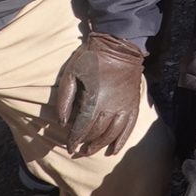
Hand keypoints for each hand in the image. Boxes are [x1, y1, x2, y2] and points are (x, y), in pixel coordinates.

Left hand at [43, 30, 147, 157]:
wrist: (120, 45)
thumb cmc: (91, 58)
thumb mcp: (71, 73)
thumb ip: (64, 99)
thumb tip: (62, 122)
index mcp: (94, 99)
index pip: (82, 126)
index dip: (74, 139)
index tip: (69, 147)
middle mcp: (111, 107)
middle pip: (97, 133)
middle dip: (86, 144)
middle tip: (78, 151)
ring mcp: (124, 107)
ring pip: (112, 134)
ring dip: (101, 145)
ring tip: (91, 150)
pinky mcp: (133, 104)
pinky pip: (128, 128)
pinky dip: (121, 141)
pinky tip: (114, 151)